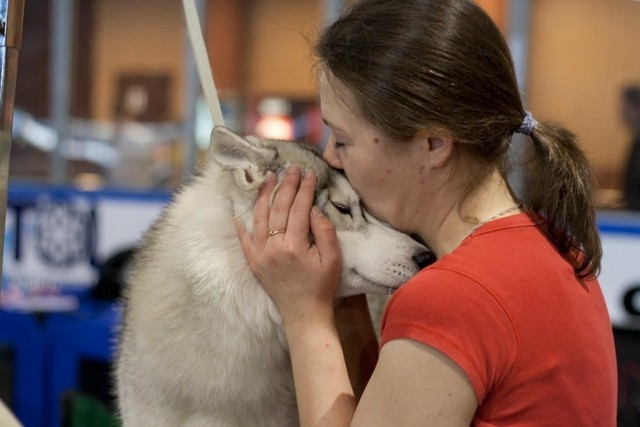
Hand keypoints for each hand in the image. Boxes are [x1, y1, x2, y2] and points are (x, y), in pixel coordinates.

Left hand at [236, 166, 341, 321]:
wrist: (303, 313)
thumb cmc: (321, 286)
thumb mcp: (332, 259)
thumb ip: (325, 231)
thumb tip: (313, 208)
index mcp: (294, 246)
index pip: (298, 208)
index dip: (305, 189)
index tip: (309, 174)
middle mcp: (273, 247)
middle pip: (278, 208)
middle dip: (286, 185)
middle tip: (292, 169)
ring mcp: (260, 254)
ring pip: (259, 216)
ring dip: (264, 194)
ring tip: (270, 177)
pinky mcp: (252, 261)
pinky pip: (243, 236)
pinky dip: (242, 219)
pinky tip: (242, 204)